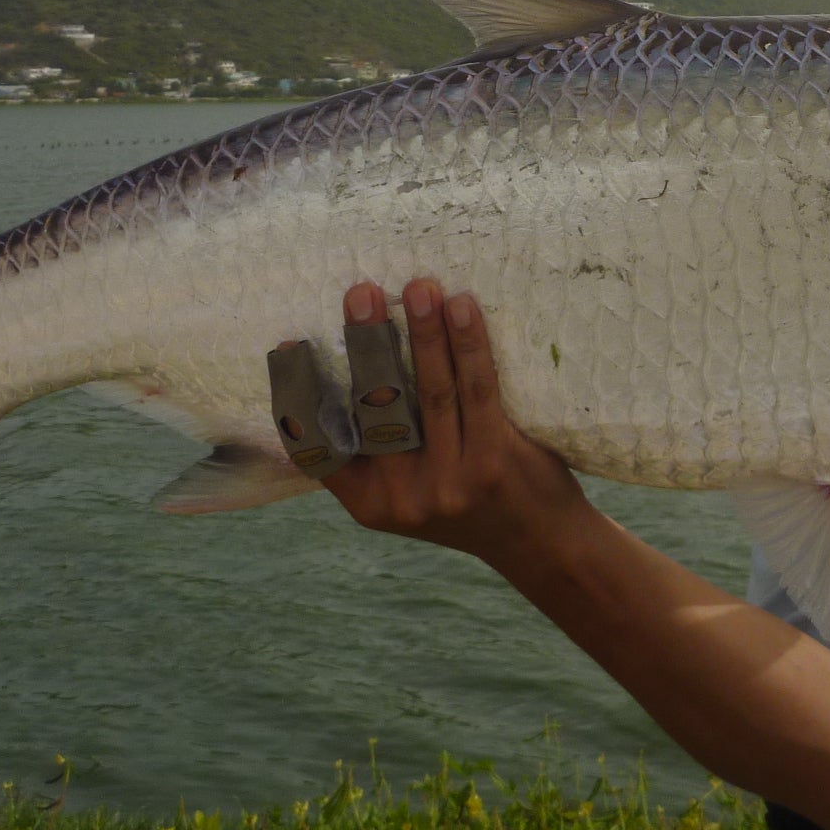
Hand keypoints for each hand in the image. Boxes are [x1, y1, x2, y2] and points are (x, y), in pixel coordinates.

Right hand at [319, 278, 594, 572]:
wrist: (540, 543)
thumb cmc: (469, 503)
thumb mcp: (409, 497)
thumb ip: (375, 456)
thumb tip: (341, 381)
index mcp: (370, 502)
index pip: (321, 443)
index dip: (300, 391)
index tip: (290, 341)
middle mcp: (403, 495)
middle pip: (376, 404)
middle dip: (367, 340)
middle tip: (361, 291)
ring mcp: (449, 481)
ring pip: (430, 390)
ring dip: (423, 331)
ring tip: (418, 287)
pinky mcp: (493, 460)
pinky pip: (476, 389)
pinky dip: (467, 344)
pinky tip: (461, 308)